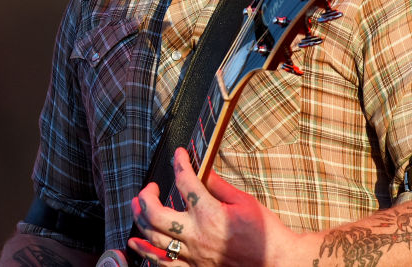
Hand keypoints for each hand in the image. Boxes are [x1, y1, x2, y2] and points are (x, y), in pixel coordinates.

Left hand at [127, 148, 298, 265]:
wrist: (275, 262)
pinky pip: (162, 264)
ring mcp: (192, 255)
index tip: (178, 155)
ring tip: (136, 206)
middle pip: (156, 213)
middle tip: (150, 188)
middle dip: (146, 196)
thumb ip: (218, 186)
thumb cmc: (264, 234)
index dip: (179, 163)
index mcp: (211, 214)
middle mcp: (197, 236)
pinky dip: (146, 251)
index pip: (185, 182)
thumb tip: (202, 171)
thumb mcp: (244, 201)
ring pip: (153, 238)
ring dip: (139, 219)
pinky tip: (136, 242)